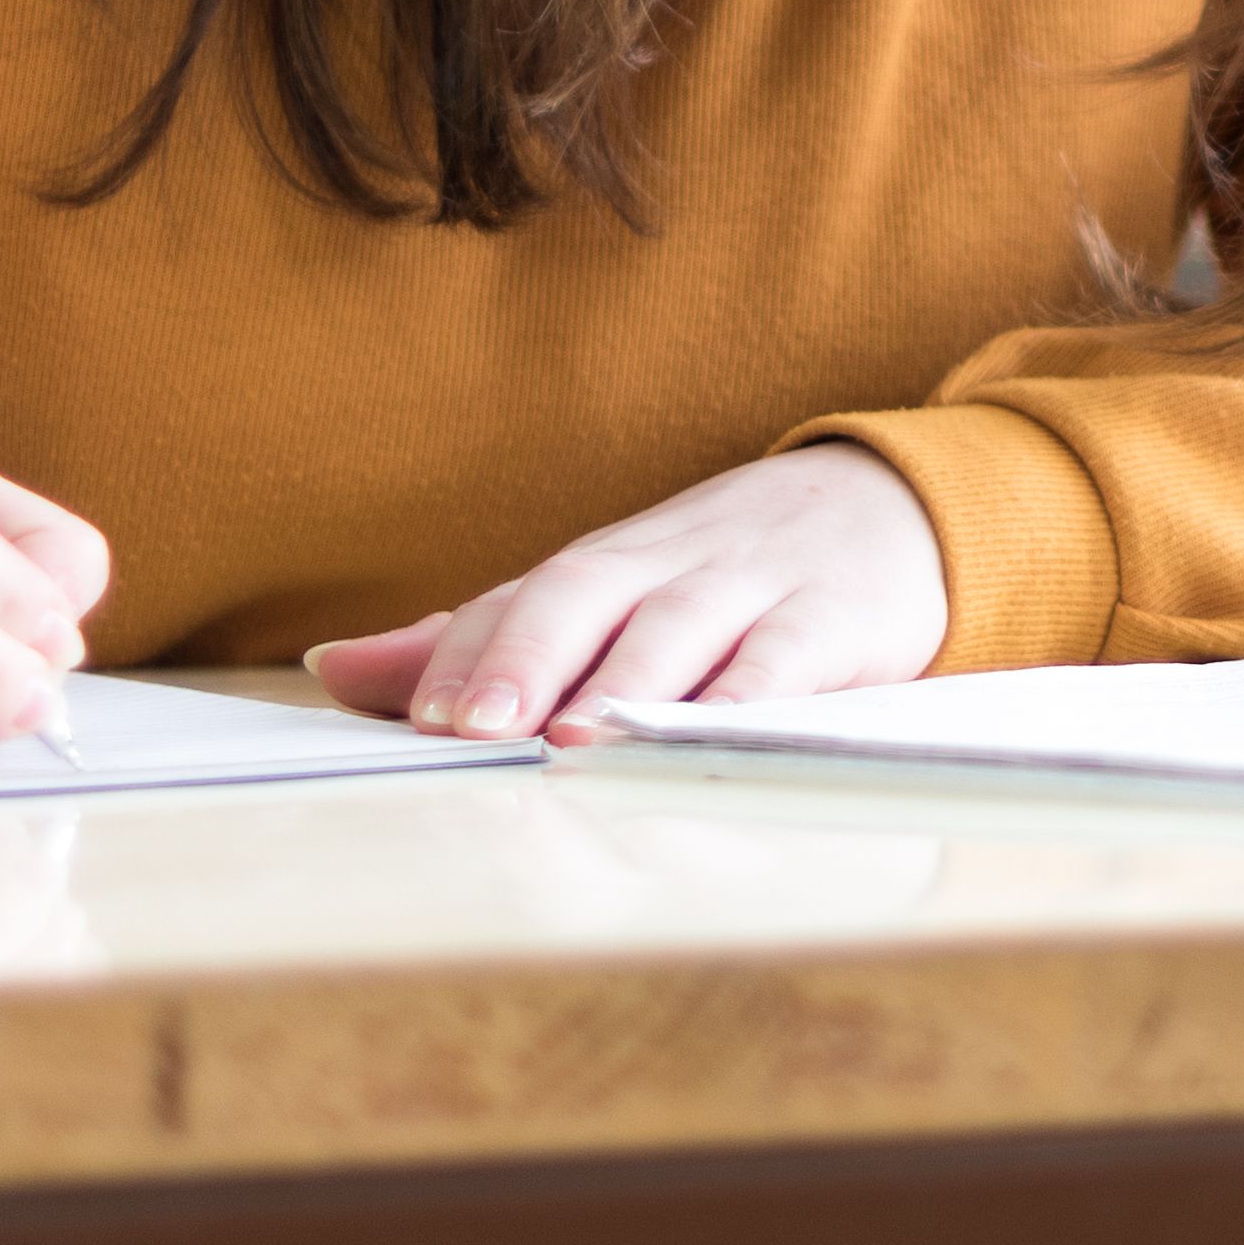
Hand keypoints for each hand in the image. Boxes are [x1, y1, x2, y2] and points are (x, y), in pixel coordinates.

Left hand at [306, 443, 946, 740]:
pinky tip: (710, 735)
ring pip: (680, 625)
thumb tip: (338, 670)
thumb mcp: (616, 590)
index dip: (466, 649)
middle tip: (467, 726)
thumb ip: (485, 635)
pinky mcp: (838, 619)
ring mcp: (758, 583)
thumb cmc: (734, 570)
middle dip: (523, 656)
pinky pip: (789, 658)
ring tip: (569, 740)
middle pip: (587, 591)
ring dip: (623, 681)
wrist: (905, 504)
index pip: (526, 594)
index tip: (409, 710)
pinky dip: (748, 697)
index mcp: (616, 558)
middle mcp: (675, 559)